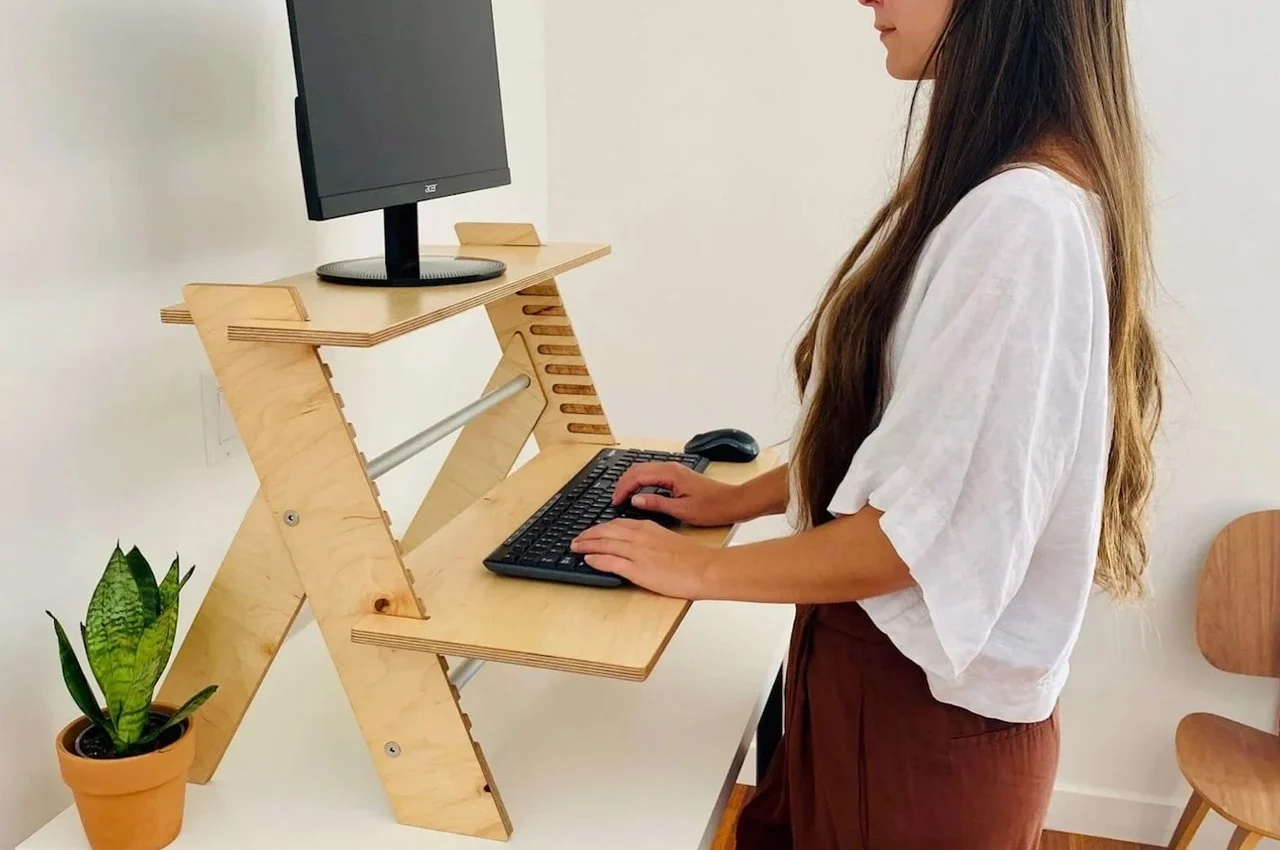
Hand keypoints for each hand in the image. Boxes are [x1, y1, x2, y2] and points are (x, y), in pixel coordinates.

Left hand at [571, 519, 715, 598]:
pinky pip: (611, 561)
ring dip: (586, 545)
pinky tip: (587, 560)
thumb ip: (652, 539)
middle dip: (588, 535)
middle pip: (606, 532)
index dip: (599, 527)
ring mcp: (637, 553)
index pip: (616, 523)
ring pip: (604, 544)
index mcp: (648, 527)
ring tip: (575, 547)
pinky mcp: (638, 569)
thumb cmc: (693, 557)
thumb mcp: (669, 539)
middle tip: (576, 539)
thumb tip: (640, 546)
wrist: (705, 568)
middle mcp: (639, 537)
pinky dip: (596, 559)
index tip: (590, 531)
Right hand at [612, 462, 745, 526]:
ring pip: (644, 470)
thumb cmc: (712, 507)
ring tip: (622, 497)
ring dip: (631, 481)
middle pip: (637, 469)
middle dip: (623, 483)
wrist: (733, 502)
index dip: (623, 488)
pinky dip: (641, 481)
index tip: (615, 502)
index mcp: (670, 474)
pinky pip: (653, 474)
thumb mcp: (682, 510)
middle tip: (614, 500)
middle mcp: (671, 467)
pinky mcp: (678, 475)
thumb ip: (656, 503)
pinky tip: (638, 493)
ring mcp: (674, 470)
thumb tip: (635, 500)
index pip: (637, 476)